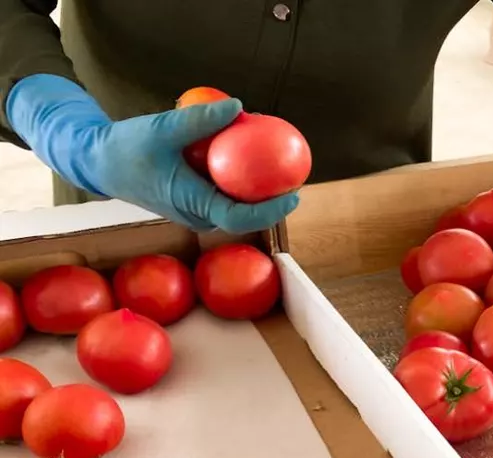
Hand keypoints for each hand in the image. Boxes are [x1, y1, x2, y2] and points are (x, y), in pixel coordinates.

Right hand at [7, 75, 296, 233]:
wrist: (99, 161)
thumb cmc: (126, 147)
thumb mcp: (162, 128)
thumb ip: (200, 120)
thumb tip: (238, 107)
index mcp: (192, 205)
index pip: (241, 217)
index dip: (270, 211)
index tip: (293, 195)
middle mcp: (197, 215)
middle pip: (246, 215)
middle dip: (273, 200)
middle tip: (295, 176)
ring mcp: (195, 211)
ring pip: (235, 205)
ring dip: (258, 191)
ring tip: (282, 168)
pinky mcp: (193, 202)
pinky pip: (224, 194)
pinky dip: (239, 180)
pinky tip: (253, 158)